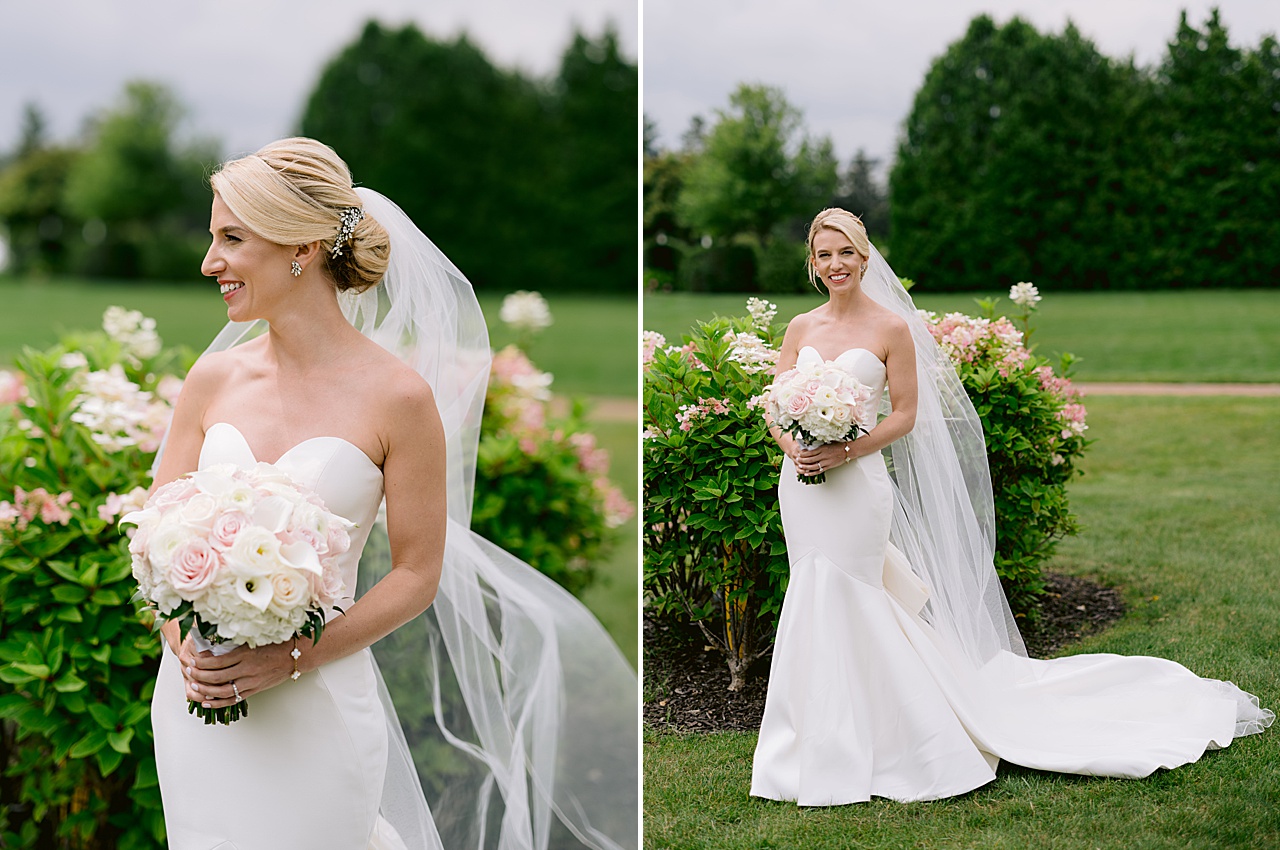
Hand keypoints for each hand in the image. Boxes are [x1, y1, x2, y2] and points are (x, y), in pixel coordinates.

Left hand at [178, 633, 296, 708]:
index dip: (202, 662)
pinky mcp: (255, 690)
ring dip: (206, 690)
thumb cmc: (277, 643)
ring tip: (194, 685)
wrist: (296, 656)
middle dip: (199, 675)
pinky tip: (206, 702)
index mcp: (246, 654)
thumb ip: (236, 642)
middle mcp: (248, 669)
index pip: (217, 661)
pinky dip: (218, 703)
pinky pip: (234, 699)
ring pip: (223, 691)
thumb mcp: (255, 638)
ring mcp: (252, 682)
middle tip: (189, 671)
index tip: (193, 659)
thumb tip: (214, 643)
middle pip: (217, 676)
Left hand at [794, 441, 856, 476]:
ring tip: (800, 466)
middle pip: (810, 459)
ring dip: (806, 467)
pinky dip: (812, 473)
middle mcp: (824, 455)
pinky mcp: (829, 466)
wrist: (847, 450)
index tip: (799, 453)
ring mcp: (826, 462)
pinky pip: (819, 471)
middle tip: (797, 460)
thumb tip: (810, 446)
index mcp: (823, 448)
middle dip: (802, 460)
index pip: (810, 452)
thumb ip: (819, 446)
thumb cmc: (838, 445)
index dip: (803, 454)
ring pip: (813, 466)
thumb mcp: (827, 443)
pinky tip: (807, 473)